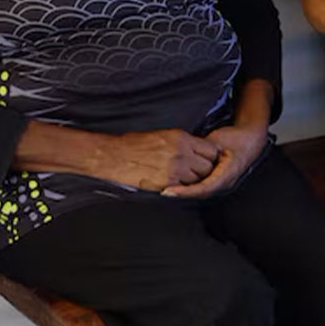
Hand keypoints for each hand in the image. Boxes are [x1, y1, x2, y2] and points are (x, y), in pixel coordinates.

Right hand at [94, 129, 219, 191]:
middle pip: (207, 167)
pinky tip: (174, 186)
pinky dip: (182, 189)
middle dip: (204, 171)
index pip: (210, 150)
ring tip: (182, 180)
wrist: (114, 156)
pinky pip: (184, 189)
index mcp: (181, 138)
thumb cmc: (134, 145)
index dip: (209, 157)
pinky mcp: (166, 183)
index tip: (204, 160)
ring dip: (193, 181)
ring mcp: (175, 169)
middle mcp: (181, 153)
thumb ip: (182, 143)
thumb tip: (194, 150)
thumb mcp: (163, 136)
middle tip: (195, 173)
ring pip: (198, 180)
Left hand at [162, 123, 267, 198]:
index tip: (169, 191)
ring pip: (200, 192)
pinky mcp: (218, 181)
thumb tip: (184, 155)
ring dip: (184, 192)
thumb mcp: (217, 142)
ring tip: (166, 190)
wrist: (251, 138)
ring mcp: (222, 184)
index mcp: (227, 174)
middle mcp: (225, 183)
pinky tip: (177, 185)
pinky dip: (189, 187)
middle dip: (182, 194)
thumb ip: (201, 150)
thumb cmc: (236, 138)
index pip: (202, 189)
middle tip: (163, 192)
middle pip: (199, 194)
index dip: (185, 192)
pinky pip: (202, 187)